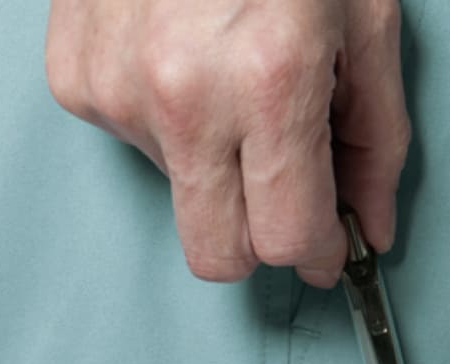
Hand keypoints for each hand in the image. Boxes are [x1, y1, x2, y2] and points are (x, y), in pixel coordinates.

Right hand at [45, 0, 410, 287]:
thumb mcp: (363, 22)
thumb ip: (373, 141)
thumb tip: (369, 228)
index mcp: (269, 81)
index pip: (285, 240)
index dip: (316, 251)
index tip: (327, 245)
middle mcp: (184, 97)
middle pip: (218, 255)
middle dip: (259, 237)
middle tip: (282, 190)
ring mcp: (119, 89)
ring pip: (179, 196)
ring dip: (213, 163)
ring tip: (227, 76)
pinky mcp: (76, 78)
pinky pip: (135, 143)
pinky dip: (167, 121)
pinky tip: (183, 58)